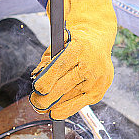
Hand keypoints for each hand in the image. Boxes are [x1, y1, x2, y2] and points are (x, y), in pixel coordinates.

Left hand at [30, 0, 115, 118]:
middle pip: (64, 86)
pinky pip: (83, 102)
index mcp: (80, 46)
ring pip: (72, 98)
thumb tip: (38, 79)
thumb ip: (48, 55)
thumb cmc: (72, 30)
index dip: (46, 80)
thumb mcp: (57, 33)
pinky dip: (70, 106)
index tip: (37, 87)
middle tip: (35, 101)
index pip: (60, 68)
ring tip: (44, 106)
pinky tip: (59, 110)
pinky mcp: (102, 86)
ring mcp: (100, 76)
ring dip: (56, 104)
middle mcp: (93, 62)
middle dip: (46, 96)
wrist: (99, 28)